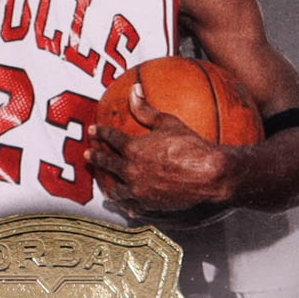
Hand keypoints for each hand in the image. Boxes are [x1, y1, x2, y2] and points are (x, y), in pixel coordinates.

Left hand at [88, 84, 232, 216]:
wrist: (209, 174)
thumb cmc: (191, 146)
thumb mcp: (168, 122)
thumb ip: (147, 109)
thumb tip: (134, 90)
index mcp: (133, 149)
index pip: (111, 138)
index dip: (101, 132)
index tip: (93, 130)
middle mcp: (131, 171)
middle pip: (108, 164)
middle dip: (97, 158)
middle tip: (89, 155)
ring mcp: (139, 190)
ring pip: (117, 190)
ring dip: (109, 187)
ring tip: (104, 188)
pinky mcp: (150, 205)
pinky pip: (134, 206)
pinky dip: (129, 206)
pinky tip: (128, 208)